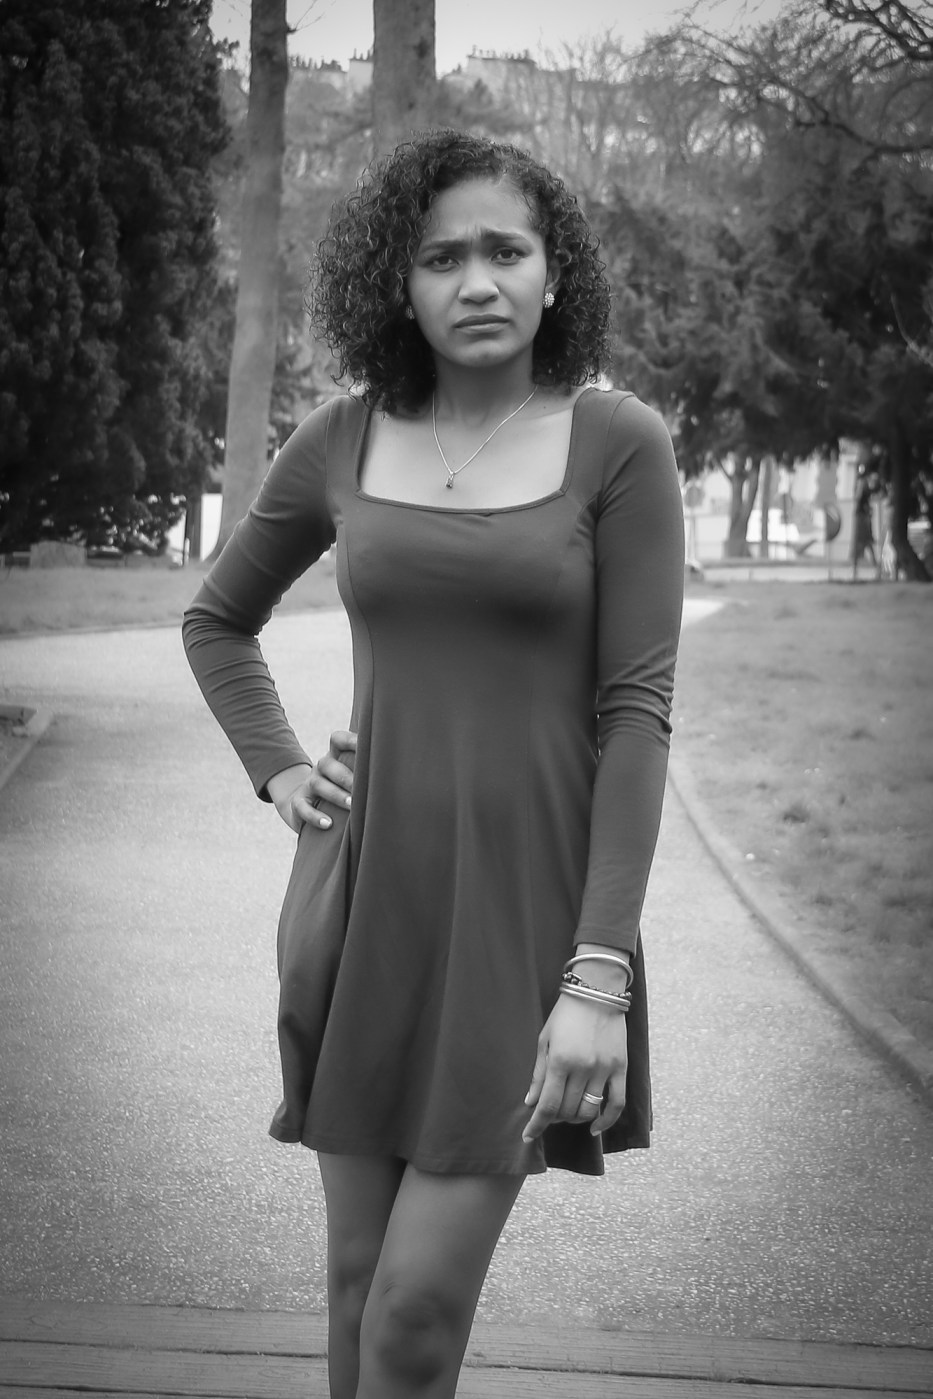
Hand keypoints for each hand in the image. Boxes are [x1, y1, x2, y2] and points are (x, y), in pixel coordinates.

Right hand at [267, 730, 356, 833]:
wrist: (302, 808)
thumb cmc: (335, 792)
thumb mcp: (345, 780)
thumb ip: (360, 773)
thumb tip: (395, 771)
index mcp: (333, 759)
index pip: (338, 740)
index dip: (350, 739)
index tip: (366, 744)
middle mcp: (320, 769)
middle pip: (329, 764)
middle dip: (347, 775)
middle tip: (362, 787)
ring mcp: (307, 786)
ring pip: (319, 785)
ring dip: (336, 794)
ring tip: (351, 805)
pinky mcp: (298, 805)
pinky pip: (304, 809)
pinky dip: (316, 817)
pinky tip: (328, 824)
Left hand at [522, 995, 627, 1141]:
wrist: (597, 990)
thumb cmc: (565, 1014)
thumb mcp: (545, 1040)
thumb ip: (538, 1074)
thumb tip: (531, 1103)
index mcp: (560, 1061)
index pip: (547, 1105)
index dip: (537, 1125)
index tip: (528, 1136)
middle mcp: (583, 1068)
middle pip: (567, 1110)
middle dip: (554, 1118)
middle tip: (549, 1112)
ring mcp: (604, 1069)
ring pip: (588, 1110)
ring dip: (574, 1118)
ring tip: (567, 1112)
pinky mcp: (621, 1068)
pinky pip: (617, 1103)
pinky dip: (606, 1121)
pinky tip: (594, 1128)